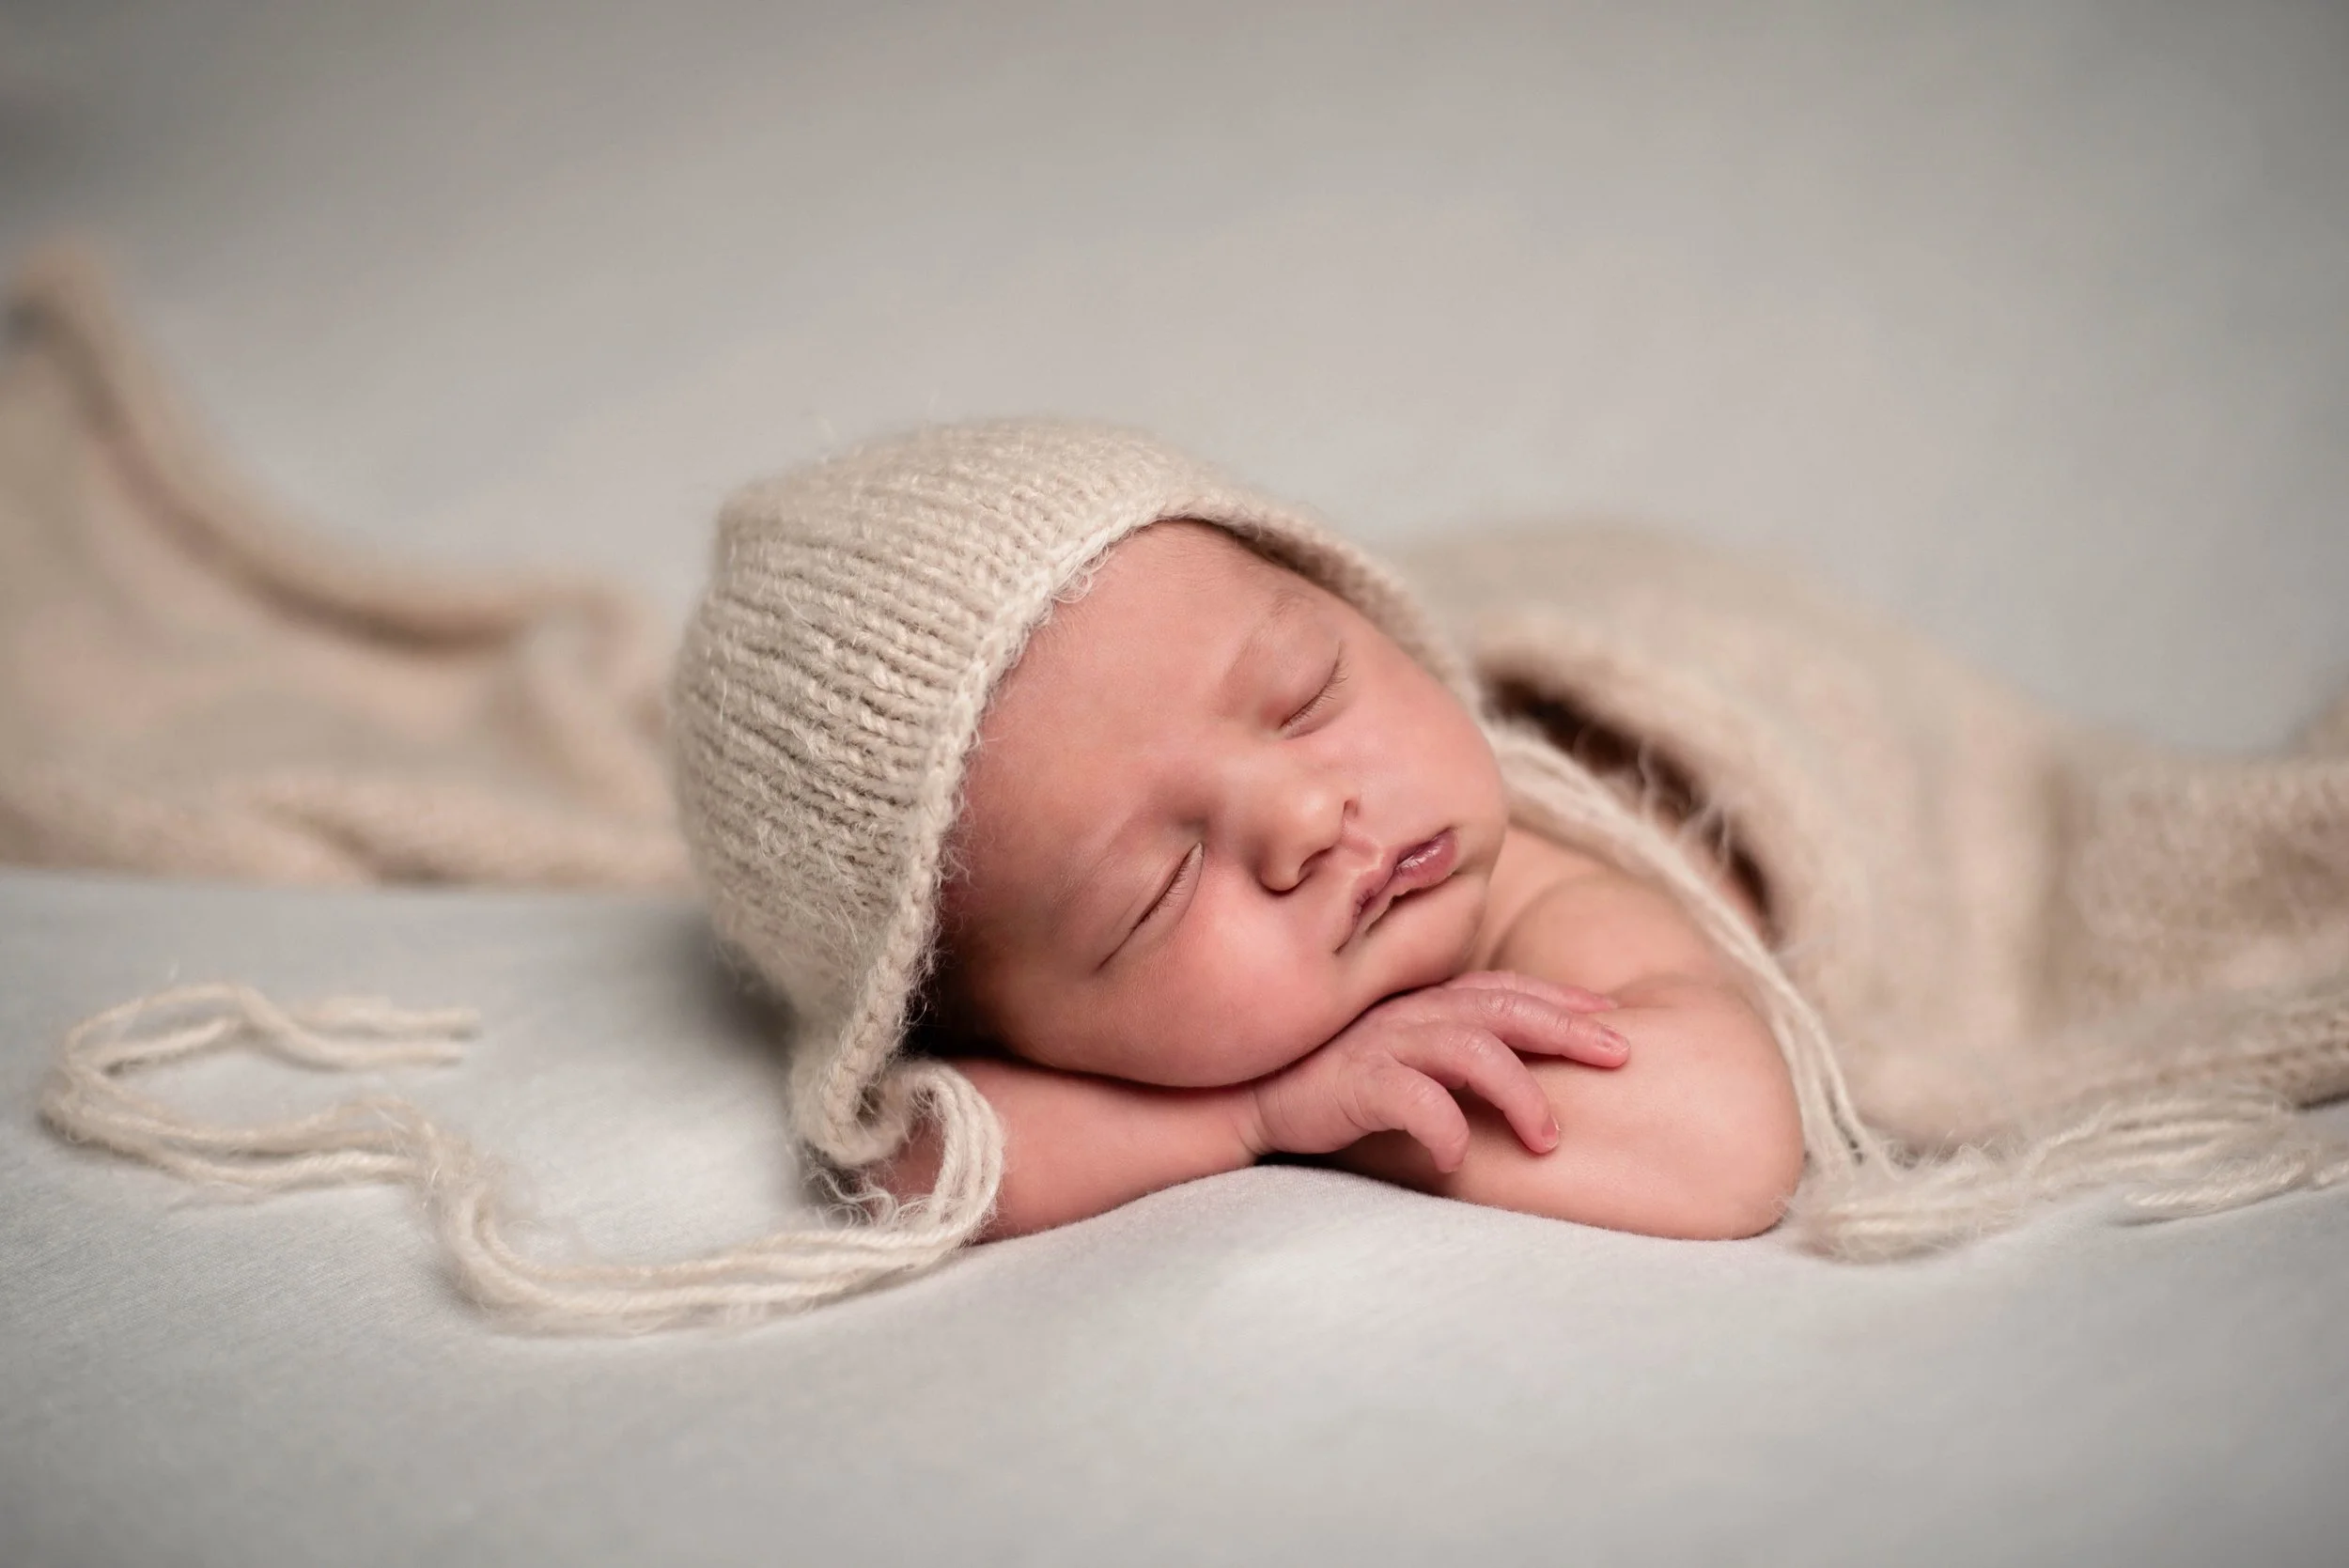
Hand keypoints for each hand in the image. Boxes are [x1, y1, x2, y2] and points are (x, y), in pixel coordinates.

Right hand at [1244, 972, 1627, 1172]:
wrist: (1236, 1099)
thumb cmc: (1321, 1082)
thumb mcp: (1393, 1056)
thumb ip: (1442, 1051)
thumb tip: (1505, 1069)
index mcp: (1422, 1004)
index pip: (1505, 990)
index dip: (1561, 999)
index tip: (1612, 1015)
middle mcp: (1409, 1014)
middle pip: (1504, 1008)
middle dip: (1567, 1028)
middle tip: (1621, 1055)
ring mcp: (1381, 1044)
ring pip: (1471, 1049)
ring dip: (1519, 1091)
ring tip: (1548, 1139)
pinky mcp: (1352, 1081)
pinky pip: (1410, 1101)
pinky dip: (1443, 1126)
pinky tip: (1459, 1160)